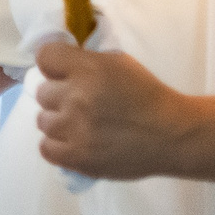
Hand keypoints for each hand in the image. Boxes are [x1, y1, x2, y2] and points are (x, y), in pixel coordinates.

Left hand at [33, 41, 191, 180]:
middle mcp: (76, 97)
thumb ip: (86, 60)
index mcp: (87, 69)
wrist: (172, 136)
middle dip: (59, 96)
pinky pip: (46, 148)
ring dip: (59, 122)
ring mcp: (75, 129)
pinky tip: (74, 142)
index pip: (44, 57)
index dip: (53, 65)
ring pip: (43, 121)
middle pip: (42, 92)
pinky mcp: (78, 157)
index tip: (64, 73)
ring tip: (81, 126)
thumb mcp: (119, 63)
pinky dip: (57, 146)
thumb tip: (61, 62)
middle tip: (81, 103)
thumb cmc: (147, 96)